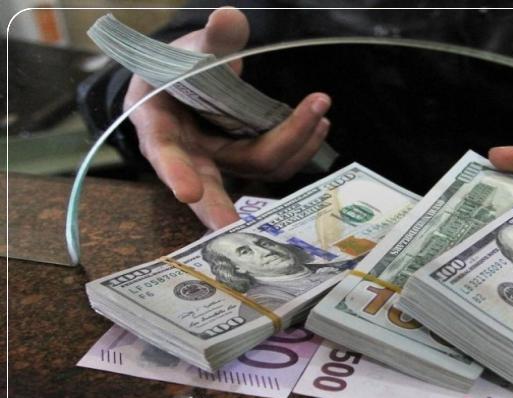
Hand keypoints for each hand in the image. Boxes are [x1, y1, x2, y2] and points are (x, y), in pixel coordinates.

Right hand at [125, 7, 331, 229]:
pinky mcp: (243, 159)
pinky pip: (274, 160)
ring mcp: (218, 160)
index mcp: (158, 126)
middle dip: (222, 206)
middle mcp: (188, 153)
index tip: (187, 191)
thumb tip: (230, 16)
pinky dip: (299, 143)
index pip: (165, 153)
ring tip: (319, 115)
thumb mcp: (188, 49)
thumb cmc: (175, 67)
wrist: (181, 81)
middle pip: (208, 186)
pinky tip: (318, 123)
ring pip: (256, 168)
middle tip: (237, 227)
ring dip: (292, 146)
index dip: (176, 173)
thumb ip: (211, 39)